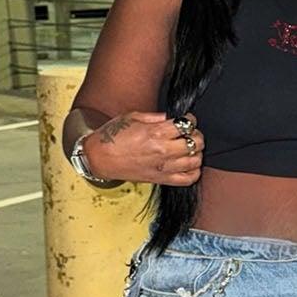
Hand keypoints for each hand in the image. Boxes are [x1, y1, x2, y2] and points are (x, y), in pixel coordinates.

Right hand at [85, 111, 203, 185]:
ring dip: (197, 153)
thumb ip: (155, 117)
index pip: (186, 124)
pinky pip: (188, 179)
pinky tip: (188, 164)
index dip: (190, 119)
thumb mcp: (132, 117)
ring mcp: (163, 167)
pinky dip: (193, 172)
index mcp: (155, 132)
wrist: (99, 158)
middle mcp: (162, 151)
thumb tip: (170, 116)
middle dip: (196, 135)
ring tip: (189, 148)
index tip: (187, 119)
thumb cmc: (112, 136)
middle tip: (190, 133)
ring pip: (195, 161)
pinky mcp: (161, 180)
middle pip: (195, 142)